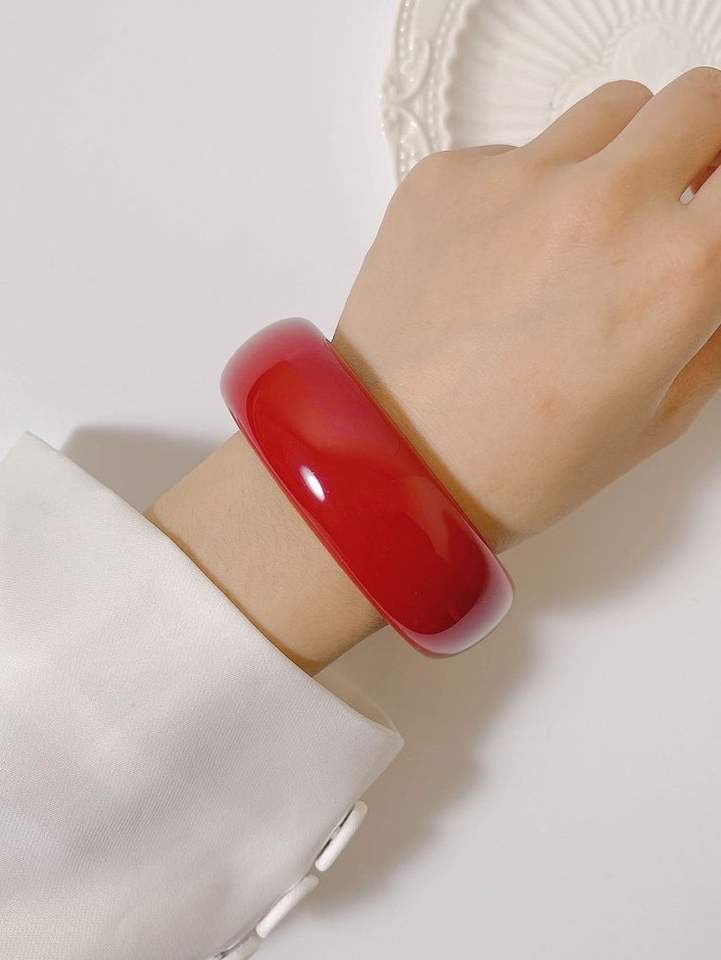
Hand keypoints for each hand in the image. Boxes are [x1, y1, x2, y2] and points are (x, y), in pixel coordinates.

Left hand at [150, 68, 720, 670]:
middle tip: (678, 193)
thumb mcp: (655, 417)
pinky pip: (513, 151)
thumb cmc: (511, 465)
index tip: (713, 219)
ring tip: (582, 230)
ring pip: (610, 112)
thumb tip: (713, 272)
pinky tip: (497, 259)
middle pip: (699, 101)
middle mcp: (602, 205)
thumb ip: (709, 326)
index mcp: (675, 270)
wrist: (390, 461)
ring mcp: (516, 180)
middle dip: (702, 143)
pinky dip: (523, 190)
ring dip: (618, 156)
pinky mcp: (444, 177)